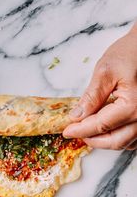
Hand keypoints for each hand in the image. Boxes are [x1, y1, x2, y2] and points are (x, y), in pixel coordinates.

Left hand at [63, 24, 136, 149]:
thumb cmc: (130, 53)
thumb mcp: (105, 72)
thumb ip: (91, 97)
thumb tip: (77, 116)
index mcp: (133, 106)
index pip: (100, 126)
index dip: (81, 130)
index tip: (67, 131)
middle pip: (114, 141)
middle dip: (92, 139)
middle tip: (76, 132)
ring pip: (125, 142)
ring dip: (105, 140)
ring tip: (88, 130)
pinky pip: (133, 137)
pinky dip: (117, 137)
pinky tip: (105, 129)